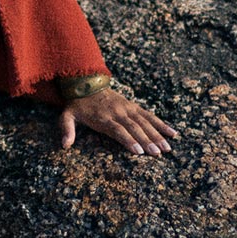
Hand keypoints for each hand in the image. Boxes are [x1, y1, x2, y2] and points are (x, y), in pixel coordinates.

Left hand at [59, 86, 177, 156]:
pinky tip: (172, 133)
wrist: (86, 84)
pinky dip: (161, 124)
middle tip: (158, 153)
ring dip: (157, 135)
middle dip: (147, 141)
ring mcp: (127, 109)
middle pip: (134, 128)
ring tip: (167, 148)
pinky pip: (149, 115)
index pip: (118, 130)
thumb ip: (66, 129)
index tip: (138, 151)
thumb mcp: (67, 116)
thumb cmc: (77, 105)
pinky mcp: (134, 106)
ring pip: (145, 122)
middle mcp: (118, 113)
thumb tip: (64, 145)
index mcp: (103, 118)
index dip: (128, 140)